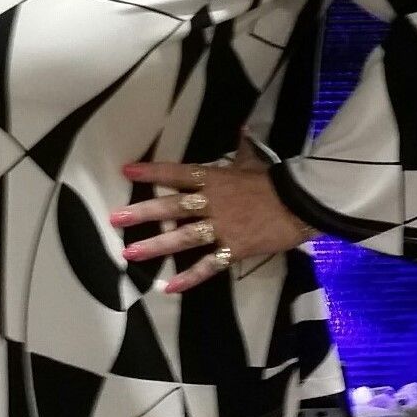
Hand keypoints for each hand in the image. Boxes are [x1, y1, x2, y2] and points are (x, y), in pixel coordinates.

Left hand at [109, 134, 316, 293]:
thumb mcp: (254, 160)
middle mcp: (212, 201)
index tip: (127, 171)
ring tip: (130, 253)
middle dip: (143, 213)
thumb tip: (242, 129)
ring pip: (183, 236)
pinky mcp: (233, 249)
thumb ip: (242, 147)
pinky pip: (208, 265)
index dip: (152, 172)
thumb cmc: (274, 181)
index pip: (178, 173)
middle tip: (115, 218)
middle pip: (173, 206)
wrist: (300, 203)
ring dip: (156, 245)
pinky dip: (190, 277)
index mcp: (215, 178)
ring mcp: (221, 226)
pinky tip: (169, 287)